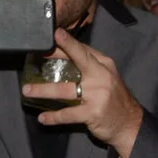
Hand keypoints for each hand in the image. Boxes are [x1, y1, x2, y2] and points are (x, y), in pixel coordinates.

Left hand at [31, 29, 145, 157]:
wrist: (129, 124)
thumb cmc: (113, 98)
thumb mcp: (107, 77)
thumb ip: (89, 65)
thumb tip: (64, 52)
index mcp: (104, 65)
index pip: (83, 50)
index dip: (67, 42)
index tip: (54, 33)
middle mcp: (101, 76)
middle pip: (77, 61)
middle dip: (57, 54)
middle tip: (37, 54)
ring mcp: (97, 95)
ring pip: (65, 90)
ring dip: (43, 90)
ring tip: (27, 91)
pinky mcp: (92, 113)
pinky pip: (68, 114)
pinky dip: (53, 117)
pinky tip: (43, 117)